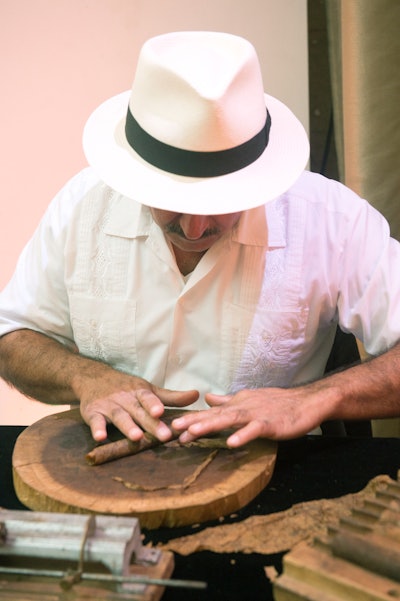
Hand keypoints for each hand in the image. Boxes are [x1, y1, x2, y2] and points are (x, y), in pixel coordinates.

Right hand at [73, 365, 198, 441]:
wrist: (93, 378)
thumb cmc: (126, 387)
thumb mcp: (149, 389)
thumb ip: (172, 397)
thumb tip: (197, 395)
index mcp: (139, 392)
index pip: (149, 398)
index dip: (155, 405)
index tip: (162, 412)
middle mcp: (125, 398)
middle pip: (138, 411)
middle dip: (151, 423)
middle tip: (164, 436)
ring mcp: (109, 405)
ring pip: (119, 417)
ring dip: (127, 426)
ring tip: (136, 437)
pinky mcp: (93, 413)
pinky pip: (95, 422)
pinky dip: (97, 429)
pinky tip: (100, 438)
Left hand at [172, 384, 332, 446]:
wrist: (306, 402)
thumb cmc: (278, 403)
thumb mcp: (249, 400)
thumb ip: (228, 401)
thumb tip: (208, 398)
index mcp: (237, 403)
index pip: (211, 413)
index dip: (192, 420)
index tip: (172, 428)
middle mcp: (243, 407)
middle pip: (215, 415)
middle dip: (193, 422)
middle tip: (172, 429)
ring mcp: (256, 415)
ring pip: (230, 419)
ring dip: (211, 425)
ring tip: (193, 432)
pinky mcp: (271, 424)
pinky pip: (255, 430)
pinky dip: (244, 435)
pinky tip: (231, 443)